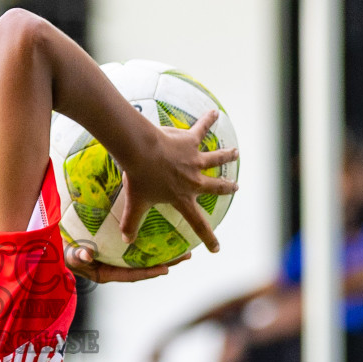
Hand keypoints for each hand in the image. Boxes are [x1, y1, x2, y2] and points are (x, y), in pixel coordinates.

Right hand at [65, 243, 189, 283]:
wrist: (57, 247)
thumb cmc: (62, 253)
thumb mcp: (69, 255)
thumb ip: (77, 256)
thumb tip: (86, 255)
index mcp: (106, 273)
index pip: (132, 275)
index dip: (149, 272)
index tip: (166, 269)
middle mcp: (114, 267)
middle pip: (144, 266)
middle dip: (166, 261)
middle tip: (186, 255)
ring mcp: (116, 258)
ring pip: (143, 256)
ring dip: (162, 251)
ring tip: (182, 244)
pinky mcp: (116, 248)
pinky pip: (136, 247)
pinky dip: (149, 241)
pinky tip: (161, 231)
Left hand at [115, 110, 237, 253]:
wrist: (140, 151)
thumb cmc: (138, 178)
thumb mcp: (135, 203)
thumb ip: (131, 223)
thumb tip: (126, 241)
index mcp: (182, 198)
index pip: (198, 223)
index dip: (208, 237)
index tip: (216, 248)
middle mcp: (194, 180)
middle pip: (216, 187)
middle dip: (227, 188)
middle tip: (236, 188)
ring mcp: (194, 160)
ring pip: (216, 158)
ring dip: (226, 155)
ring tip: (235, 153)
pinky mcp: (189, 141)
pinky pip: (201, 128)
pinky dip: (208, 120)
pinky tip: (215, 112)